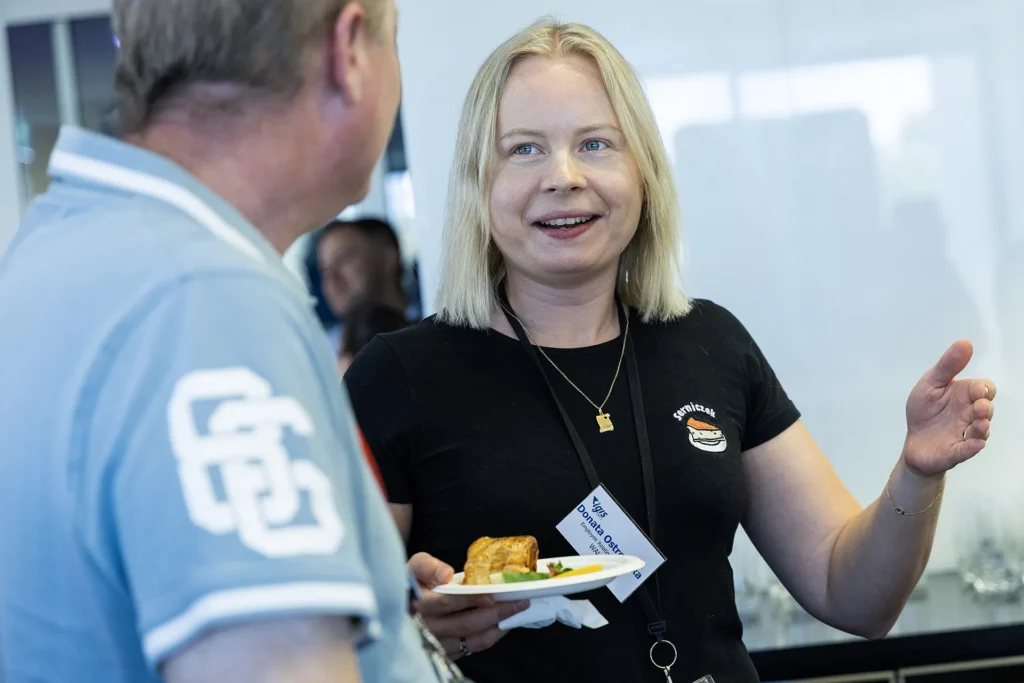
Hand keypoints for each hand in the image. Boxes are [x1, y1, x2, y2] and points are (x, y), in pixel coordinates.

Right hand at [408, 552, 529, 659]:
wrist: (400, 605)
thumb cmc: (411, 582)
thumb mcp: (414, 566)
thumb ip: (428, 566)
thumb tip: (446, 575)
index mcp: (418, 605)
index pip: (448, 602)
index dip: (472, 599)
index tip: (494, 595)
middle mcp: (427, 629)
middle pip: (465, 624)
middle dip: (496, 614)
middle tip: (520, 602)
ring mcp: (437, 644)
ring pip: (472, 640)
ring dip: (498, 628)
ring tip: (517, 613)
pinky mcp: (445, 653)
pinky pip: (472, 648)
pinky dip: (490, 637)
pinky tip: (502, 625)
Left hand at [902, 340, 996, 476]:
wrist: (914, 440)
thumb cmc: (924, 410)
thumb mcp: (931, 384)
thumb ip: (947, 366)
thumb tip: (965, 342)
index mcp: (964, 396)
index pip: (985, 389)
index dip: (984, 389)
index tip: (978, 390)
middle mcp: (970, 414)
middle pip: (987, 410)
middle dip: (985, 408)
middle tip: (979, 407)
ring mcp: (965, 434)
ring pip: (981, 431)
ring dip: (982, 427)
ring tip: (979, 424)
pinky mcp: (956, 451)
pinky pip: (967, 450)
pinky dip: (972, 448)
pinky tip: (975, 444)